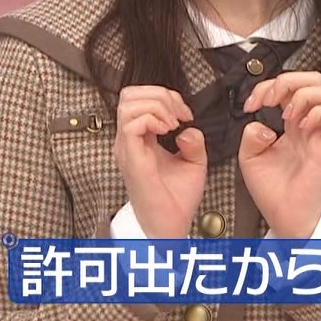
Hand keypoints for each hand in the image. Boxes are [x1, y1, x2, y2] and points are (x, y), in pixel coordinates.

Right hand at [112, 85, 205, 237]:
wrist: (170, 226)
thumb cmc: (176, 199)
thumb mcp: (193, 162)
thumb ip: (193, 140)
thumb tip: (187, 128)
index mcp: (140, 139)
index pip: (138, 98)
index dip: (164, 95)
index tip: (185, 113)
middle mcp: (128, 141)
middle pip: (129, 94)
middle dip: (159, 94)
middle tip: (178, 113)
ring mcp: (127, 148)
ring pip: (128, 103)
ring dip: (157, 105)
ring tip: (173, 122)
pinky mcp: (132, 158)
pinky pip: (132, 124)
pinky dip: (154, 119)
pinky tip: (169, 131)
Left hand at [238, 72, 320, 237]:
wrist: (284, 217)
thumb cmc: (272, 190)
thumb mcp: (249, 157)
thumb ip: (250, 134)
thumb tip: (261, 123)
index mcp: (289, 123)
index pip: (288, 86)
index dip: (267, 85)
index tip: (251, 103)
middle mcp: (306, 124)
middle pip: (314, 79)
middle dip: (289, 80)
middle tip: (272, 99)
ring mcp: (318, 134)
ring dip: (303, 95)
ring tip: (287, 115)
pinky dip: (315, 114)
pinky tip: (300, 128)